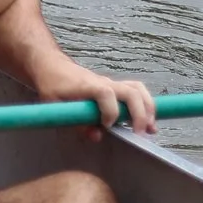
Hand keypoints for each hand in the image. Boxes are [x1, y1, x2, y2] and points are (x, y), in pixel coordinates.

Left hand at [35, 60, 156, 138]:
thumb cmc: (52, 85)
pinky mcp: (113, 87)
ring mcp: (110, 83)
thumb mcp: (55, 105)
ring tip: (151, 129)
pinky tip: (149, 122)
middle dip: (139, 113)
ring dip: (148, 108)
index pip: (106, 93)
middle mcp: (103, 82)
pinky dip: (145, 104)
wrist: (51, 65)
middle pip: (131, 91)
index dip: (110, 111)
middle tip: (140, 134)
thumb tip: (97, 137)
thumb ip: (75, 123)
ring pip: (137, 89)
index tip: (107, 127)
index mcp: (88, 85)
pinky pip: (135, 91)